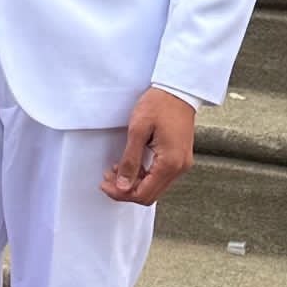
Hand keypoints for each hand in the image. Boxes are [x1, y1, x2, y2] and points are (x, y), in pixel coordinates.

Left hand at [101, 88, 195, 206]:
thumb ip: (130, 161)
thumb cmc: (158, 105)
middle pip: (150, 195)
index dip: (121, 194)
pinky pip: (159, 176)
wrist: (177, 91)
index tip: (105, 184)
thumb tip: (122, 186)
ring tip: (115, 170)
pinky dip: (143, 175)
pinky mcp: (179, 158)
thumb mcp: (137, 131)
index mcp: (170, 163)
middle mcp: (179, 168)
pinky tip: (130, 165)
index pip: (143, 194)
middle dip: (125, 190)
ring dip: (133, 183)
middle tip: (107, 178)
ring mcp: (181, 164)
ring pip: (154, 187)